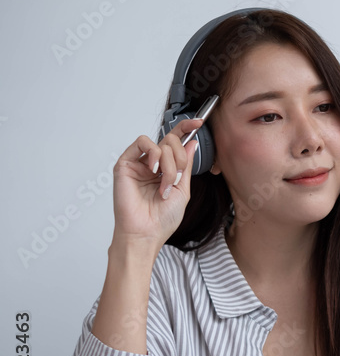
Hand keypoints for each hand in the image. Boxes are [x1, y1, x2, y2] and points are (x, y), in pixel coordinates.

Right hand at [111, 117, 203, 248]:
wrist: (146, 232)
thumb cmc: (162, 218)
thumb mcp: (183, 189)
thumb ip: (186, 165)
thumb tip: (192, 143)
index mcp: (166, 169)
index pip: (176, 143)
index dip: (186, 129)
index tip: (199, 123)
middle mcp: (152, 164)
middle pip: (171, 142)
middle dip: (180, 158)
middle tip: (178, 177)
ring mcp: (139, 163)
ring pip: (160, 143)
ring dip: (169, 162)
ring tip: (166, 182)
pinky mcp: (125, 163)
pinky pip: (141, 143)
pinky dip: (153, 153)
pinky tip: (154, 169)